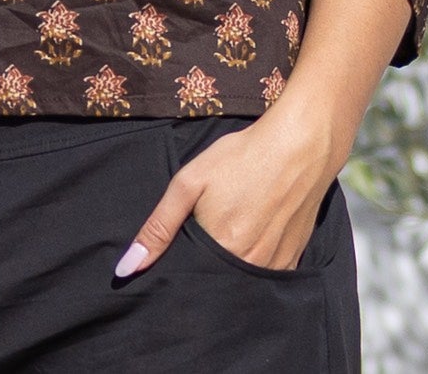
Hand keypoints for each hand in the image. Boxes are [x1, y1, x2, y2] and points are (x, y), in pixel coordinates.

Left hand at [113, 109, 338, 277]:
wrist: (300, 145)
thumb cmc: (242, 158)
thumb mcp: (190, 182)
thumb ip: (159, 226)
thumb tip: (127, 267)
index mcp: (220, 251)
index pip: (189, 278)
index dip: (178, 267)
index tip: (177, 249)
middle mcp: (249, 268)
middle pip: (215, 282)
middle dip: (202, 269)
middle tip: (207, 229)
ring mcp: (274, 267)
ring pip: (240, 281)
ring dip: (229, 267)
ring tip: (231, 229)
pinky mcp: (293, 260)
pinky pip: (265, 274)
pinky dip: (254, 262)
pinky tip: (253, 232)